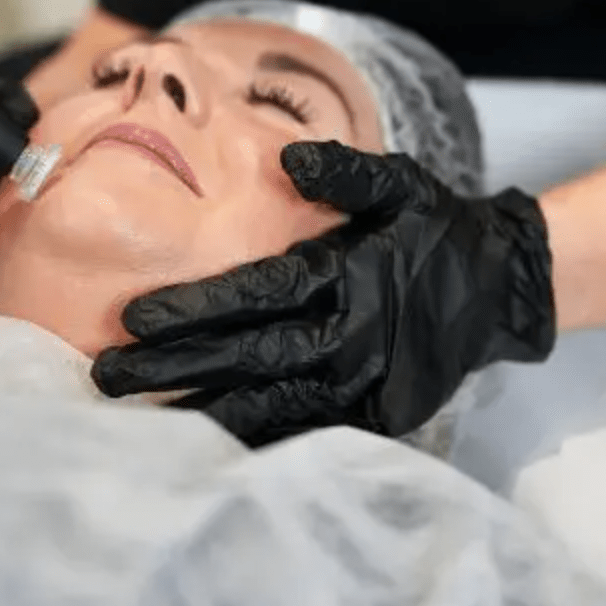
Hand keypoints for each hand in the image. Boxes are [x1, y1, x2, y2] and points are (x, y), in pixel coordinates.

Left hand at [92, 141, 555, 443]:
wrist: (500, 289)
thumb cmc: (435, 230)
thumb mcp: (402, 183)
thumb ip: (346, 171)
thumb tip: (290, 161)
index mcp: (350, 276)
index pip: (257, 295)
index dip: (194, 308)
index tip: (132, 319)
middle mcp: (354, 337)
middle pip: (250, 358)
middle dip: (173, 370)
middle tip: (105, 379)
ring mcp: (368, 385)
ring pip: (273, 407)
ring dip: (203, 414)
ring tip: (138, 422)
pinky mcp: (381, 416)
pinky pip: (309, 431)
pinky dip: (258, 438)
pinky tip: (206, 444)